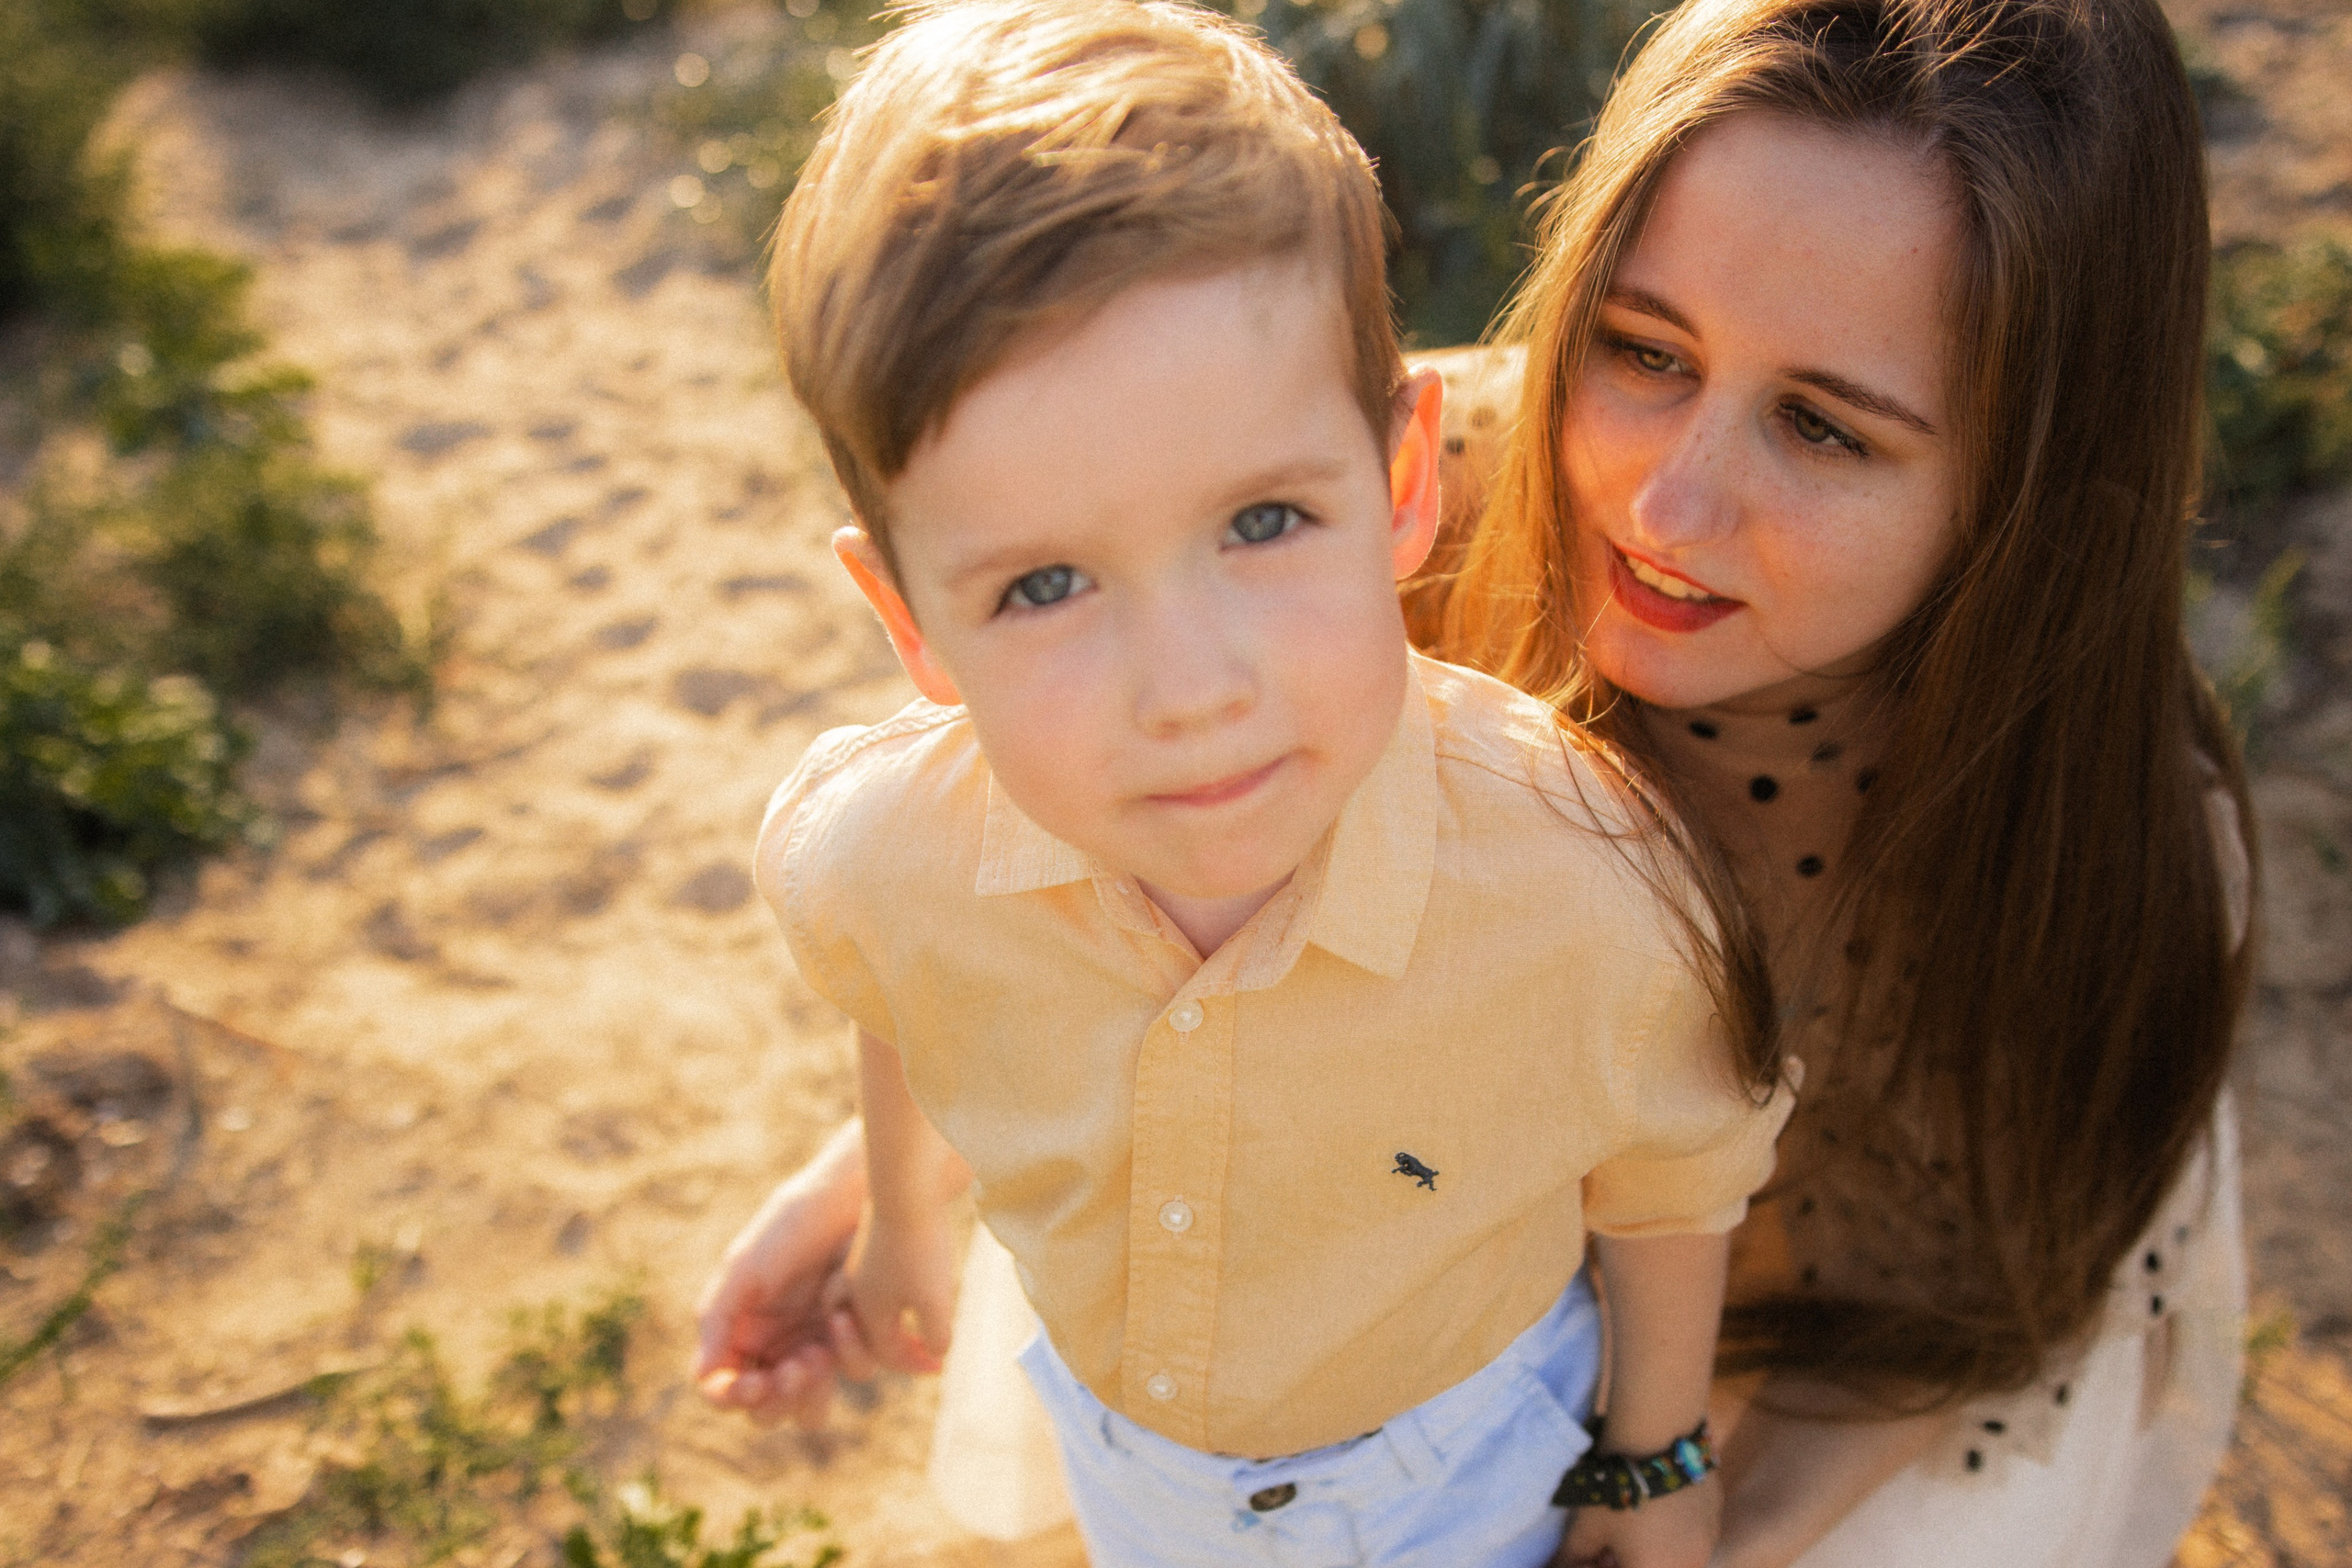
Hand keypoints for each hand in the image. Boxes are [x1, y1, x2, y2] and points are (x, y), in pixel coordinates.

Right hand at [693, 1121, 868, 1426]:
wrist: (852, 1197)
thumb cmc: (792, 1224)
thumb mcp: (746, 1266)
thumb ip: (718, 1321)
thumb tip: (702, 1378)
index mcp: (742, 1335)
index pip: (726, 1390)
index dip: (735, 1397)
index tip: (755, 1383)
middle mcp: (777, 1349)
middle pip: (768, 1411)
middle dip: (779, 1398)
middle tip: (798, 1366)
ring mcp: (818, 1347)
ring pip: (810, 1408)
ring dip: (813, 1390)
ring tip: (819, 1350)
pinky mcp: (857, 1340)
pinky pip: (855, 1370)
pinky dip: (850, 1353)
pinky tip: (844, 1319)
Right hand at [833, 1196, 959, 1374]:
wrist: (906, 1190)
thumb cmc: (920, 1248)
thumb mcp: (935, 1301)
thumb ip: (935, 1336)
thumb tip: (936, 1353)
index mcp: (866, 1312)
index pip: (886, 1355)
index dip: (915, 1364)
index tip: (940, 1367)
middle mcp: (855, 1293)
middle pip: (874, 1335)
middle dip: (901, 1349)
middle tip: (929, 1353)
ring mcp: (860, 1267)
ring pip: (872, 1309)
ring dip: (895, 1324)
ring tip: (920, 1327)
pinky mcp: (871, 1245)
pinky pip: (876, 1285)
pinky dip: (894, 1298)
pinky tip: (915, 1288)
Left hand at [1554, 1478, 1721, 1567]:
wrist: (1657, 1440)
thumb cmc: (1617, 1490)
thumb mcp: (1587, 1527)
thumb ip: (1575, 1555)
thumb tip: (1562, 1565)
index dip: (1607, 1563)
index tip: (1598, 1552)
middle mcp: (1689, 1566)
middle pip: (1654, 1567)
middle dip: (1633, 1560)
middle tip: (1614, 1541)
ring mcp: (1708, 1542)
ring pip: (1679, 1558)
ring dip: (1657, 1550)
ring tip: (1636, 1524)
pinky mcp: (1716, 1516)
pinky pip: (1694, 1536)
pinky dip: (1675, 1532)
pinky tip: (1659, 1507)